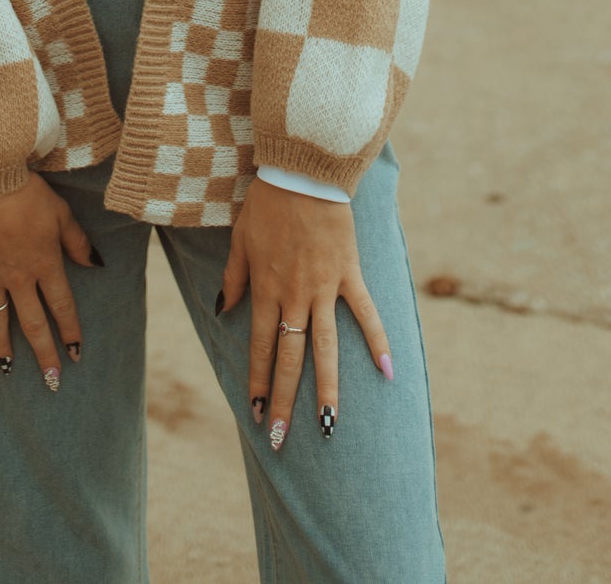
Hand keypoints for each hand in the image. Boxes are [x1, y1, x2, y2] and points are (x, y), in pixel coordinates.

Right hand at [0, 171, 100, 389]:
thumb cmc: (26, 191)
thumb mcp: (60, 212)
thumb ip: (76, 241)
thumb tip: (95, 265)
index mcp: (44, 264)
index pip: (62, 307)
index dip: (71, 332)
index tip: (77, 354)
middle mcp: (18, 277)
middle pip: (33, 323)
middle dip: (44, 354)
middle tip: (51, 380)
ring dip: (2, 346)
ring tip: (7, 369)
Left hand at [218, 177, 391, 451]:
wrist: (303, 172)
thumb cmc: (267, 203)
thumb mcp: (240, 238)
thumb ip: (234, 276)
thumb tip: (223, 308)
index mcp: (265, 288)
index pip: (260, 346)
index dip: (259, 381)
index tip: (257, 413)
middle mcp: (293, 296)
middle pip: (290, 358)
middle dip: (285, 400)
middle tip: (281, 438)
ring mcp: (323, 288)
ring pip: (325, 347)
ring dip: (327, 389)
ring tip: (329, 426)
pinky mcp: (348, 274)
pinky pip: (364, 313)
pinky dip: (377, 341)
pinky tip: (387, 372)